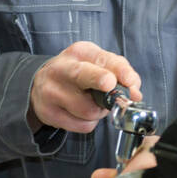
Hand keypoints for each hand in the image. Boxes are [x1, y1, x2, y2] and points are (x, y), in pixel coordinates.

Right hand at [26, 41, 141, 134]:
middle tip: (109, 84)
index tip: (130, 82)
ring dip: (98, 112)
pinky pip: (82, 125)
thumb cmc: (77, 74)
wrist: (41, 84)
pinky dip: (88, 122)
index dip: (120, 71)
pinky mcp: (49, 113)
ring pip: (89, 110)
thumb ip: (120, 73)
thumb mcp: (97, 63)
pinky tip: (79, 112)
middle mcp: (62, 69)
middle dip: (98, 79)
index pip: (103, 59)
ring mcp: (52, 91)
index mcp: (80, 52)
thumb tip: (135, 93)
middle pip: (82, 75)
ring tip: (90, 102)